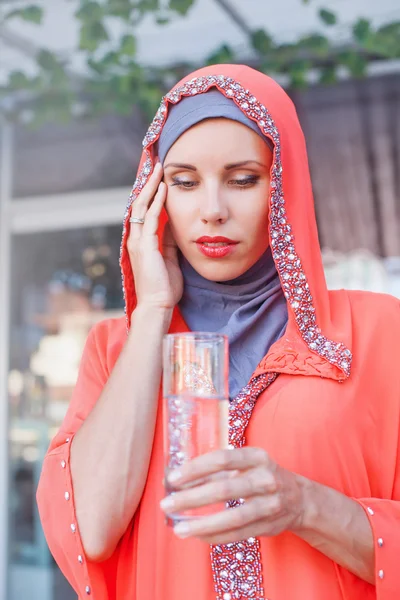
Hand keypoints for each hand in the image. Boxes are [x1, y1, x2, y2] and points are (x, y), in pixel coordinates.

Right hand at [127, 162, 182, 310]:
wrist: (158, 306)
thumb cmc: (164, 287)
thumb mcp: (170, 259)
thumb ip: (169, 242)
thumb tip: (174, 226)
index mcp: (141, 243)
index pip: (143, 213)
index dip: (150, 195)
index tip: (159, 180)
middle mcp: (136, 239)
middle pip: (139, 204)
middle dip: (148, 185)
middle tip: (157, 167)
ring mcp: (138, 241)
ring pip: (141, 206)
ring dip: (151, 187)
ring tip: (159, 171)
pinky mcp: (145, 245)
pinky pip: (150, 217)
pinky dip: (156, 201)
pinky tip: (164, 189)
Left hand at [160, 447, 306, 543]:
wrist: (299, 498)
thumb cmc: (261, 475)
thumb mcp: (246, 463)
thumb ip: (217, 470)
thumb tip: (178, 479)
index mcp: (257, 457)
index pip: (222, 459)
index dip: (196, 468)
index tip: (173, 478)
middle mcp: (265, 479)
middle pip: (225, 490)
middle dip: (192, 498)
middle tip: (167, 504)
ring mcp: (270, 504)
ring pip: (233, 518)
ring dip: (203, 525)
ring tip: (179, 529)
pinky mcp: (268, 526)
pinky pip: (238, 534)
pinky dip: (215, 536)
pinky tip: (197, 536)